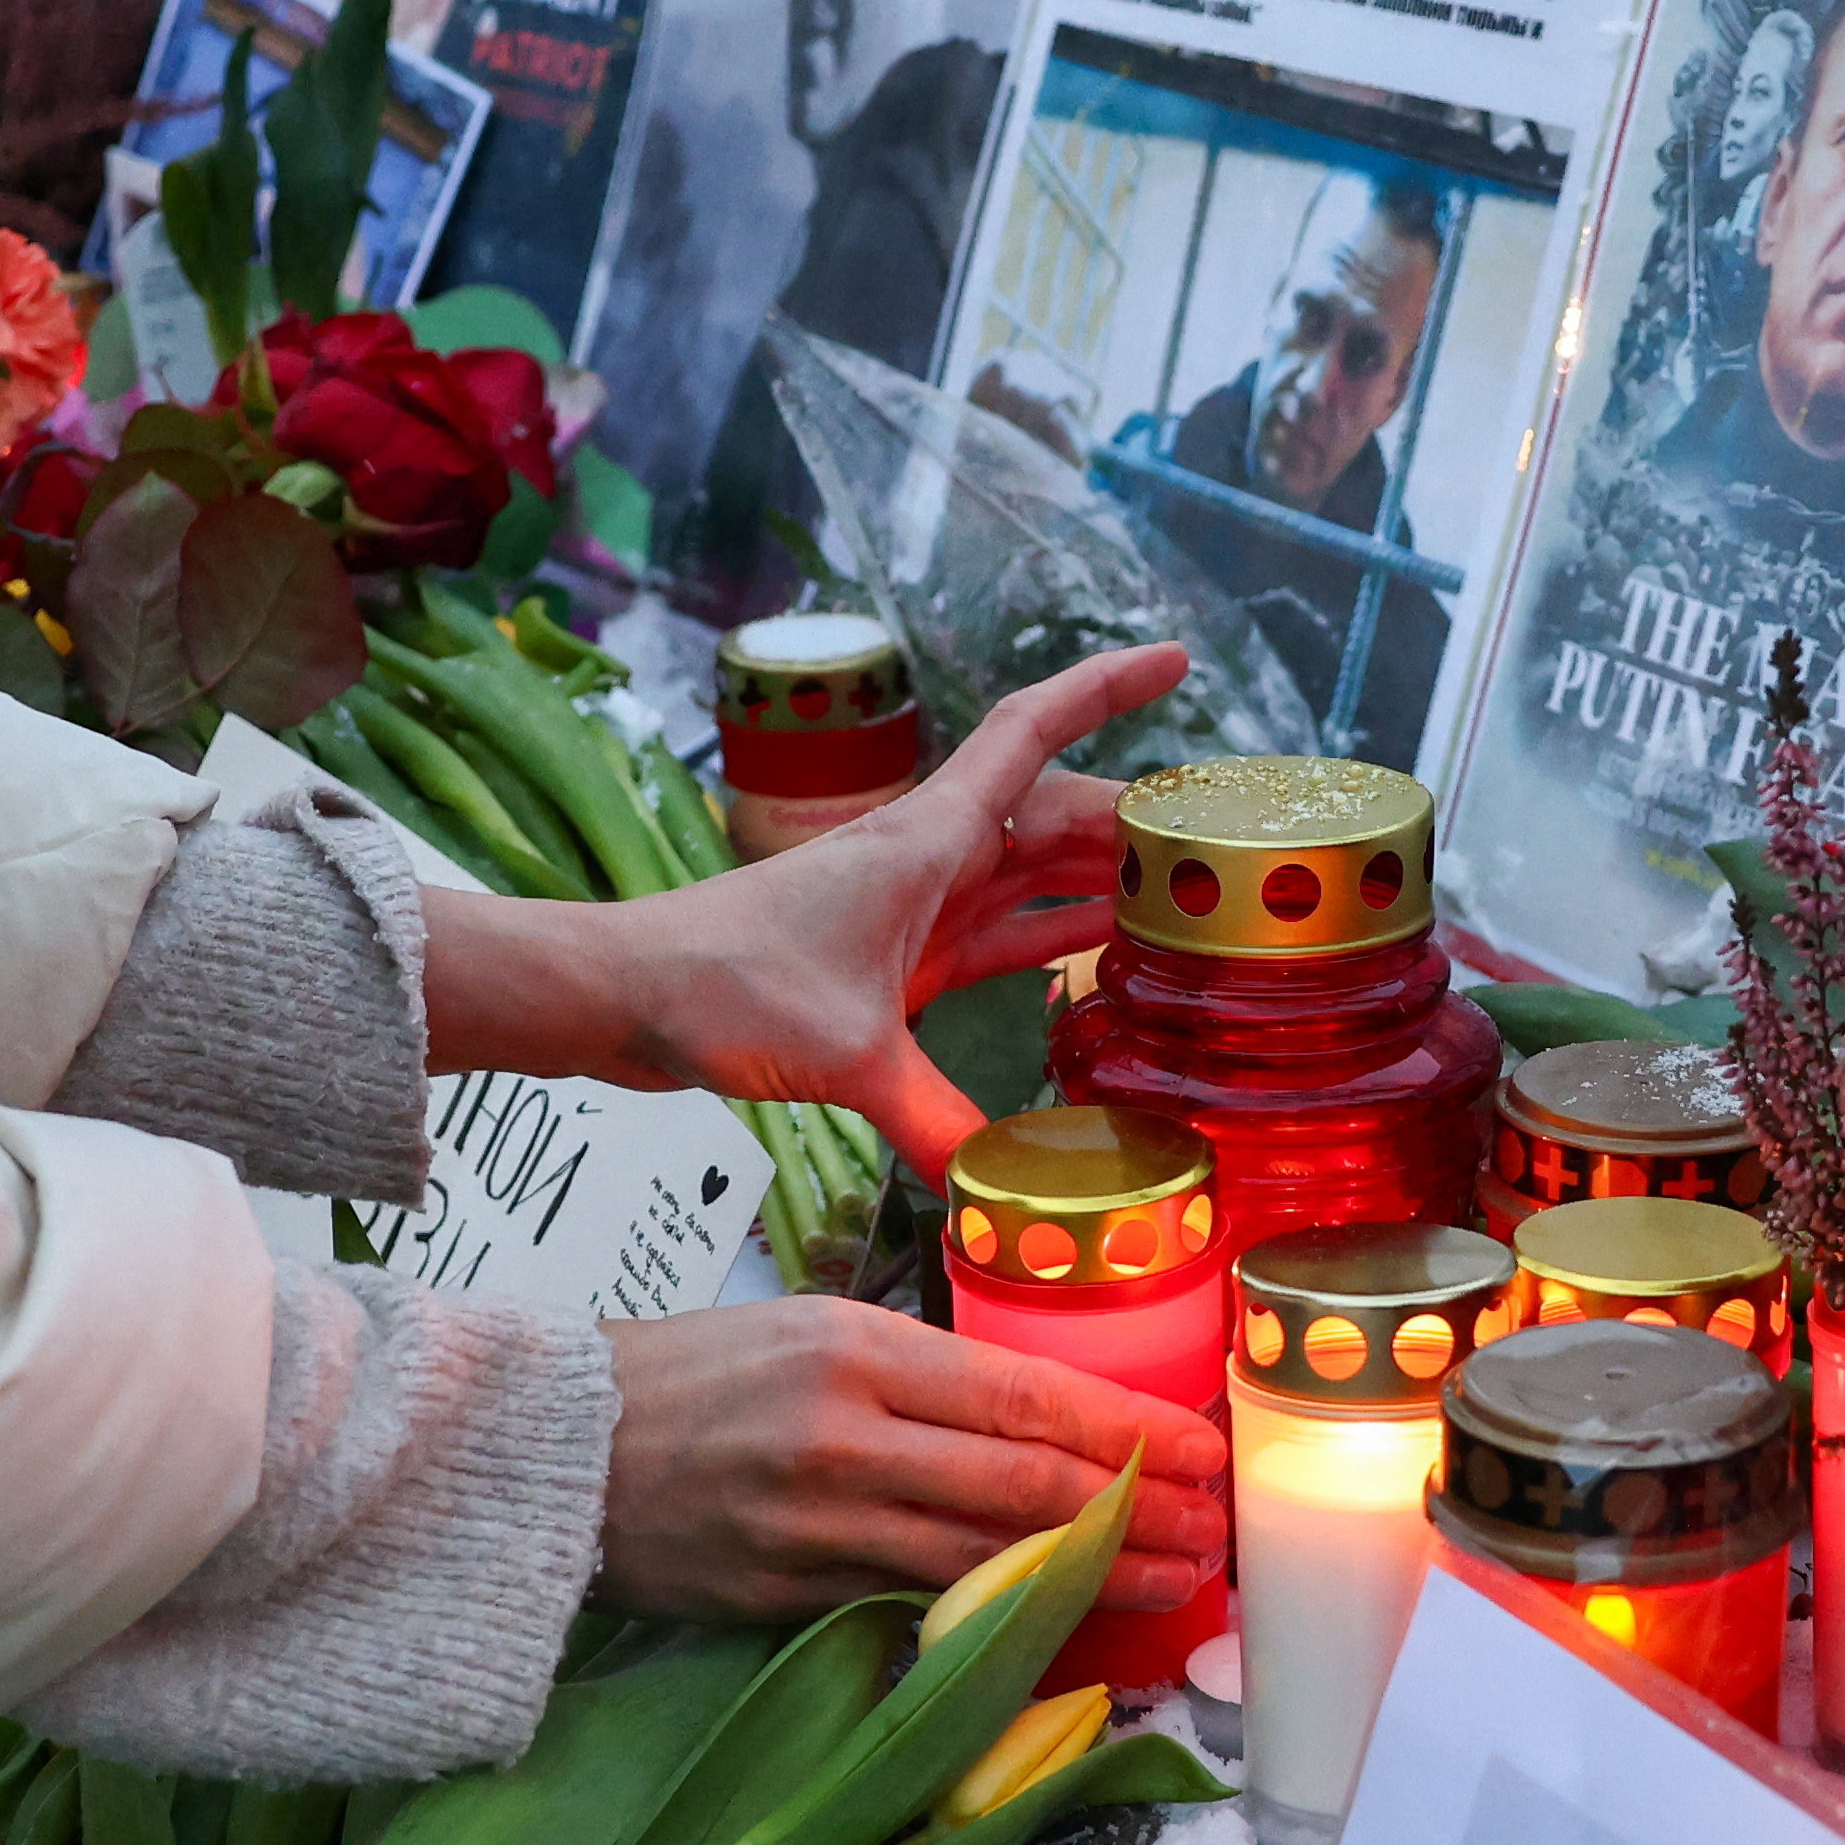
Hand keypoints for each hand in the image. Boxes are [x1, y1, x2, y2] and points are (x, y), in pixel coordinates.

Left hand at [414, 643, 1180, 1175]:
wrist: (626, 996)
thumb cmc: (720, 986)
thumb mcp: (843, 1056)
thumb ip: (932, 1121)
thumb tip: (1002, 1188)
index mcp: (926, 839)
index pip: (1033, 731)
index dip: (1107, 686)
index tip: (1175, 656)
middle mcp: (926, 857)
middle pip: (1053, 813)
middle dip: (1135, 821)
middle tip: (1218, 848)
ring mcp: (908, 907)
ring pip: (1028, 874)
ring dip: (1098, 880)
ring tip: (1182, 900)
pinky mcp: (888, 960)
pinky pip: (993, 936)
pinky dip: (1046, 942)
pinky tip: (1095, 959)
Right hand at [593, 1300, 1229, 1635]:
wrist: (553, 1448)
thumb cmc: (691, 1377)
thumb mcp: (809, 1332)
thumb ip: (919, 1377)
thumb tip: (1044, 1421)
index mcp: (857, 1349)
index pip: (1029, 1395)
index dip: (1132, 1433)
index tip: (1205, 1453)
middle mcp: (844, 1435)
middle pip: (1025, 1484)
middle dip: (1136, 1514)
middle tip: (1214, 1533)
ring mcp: (812, 1526)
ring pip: (983, 1558)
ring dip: (1091, 1575)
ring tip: (1169, 1581)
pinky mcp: (784, 1596)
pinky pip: (914, 1608)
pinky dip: (998, 1616)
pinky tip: (1056, 1618)